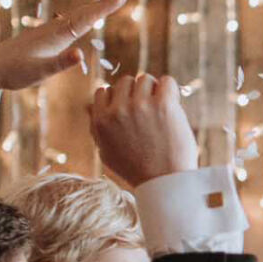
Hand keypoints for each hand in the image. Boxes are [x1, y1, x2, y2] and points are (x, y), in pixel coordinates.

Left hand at [0, 0, 123, 99]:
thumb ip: (61, 63)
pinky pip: (68, 23)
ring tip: (106, 3)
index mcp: (56, 36)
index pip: (86, 19)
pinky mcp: (43, 37)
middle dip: (102, 5)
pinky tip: (80, 20)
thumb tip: (80, 54)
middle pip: (82, 14)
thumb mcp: (40, 72)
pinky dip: (80, 18)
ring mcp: (48, 32)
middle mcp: (53, 30)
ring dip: (92, 9)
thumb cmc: (15, 71)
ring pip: (75, 16)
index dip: (104, 9)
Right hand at [88, 71, 196, 188]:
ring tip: (161, 109)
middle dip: (136, 92)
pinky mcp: (163, 105)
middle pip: (124, 81)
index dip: (118, 98)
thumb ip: (97, 129)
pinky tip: (173, 103)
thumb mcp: (106, 152)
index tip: (130, 109)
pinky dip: (170, 89)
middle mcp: (117, 110)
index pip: (102, 91)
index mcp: (100, 121)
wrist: (164, 183)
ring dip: (153, 90)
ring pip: (145, 79)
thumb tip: (89, 107)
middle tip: (149, 109)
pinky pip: (167, 81)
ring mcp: (140, 106)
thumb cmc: (137, 171)